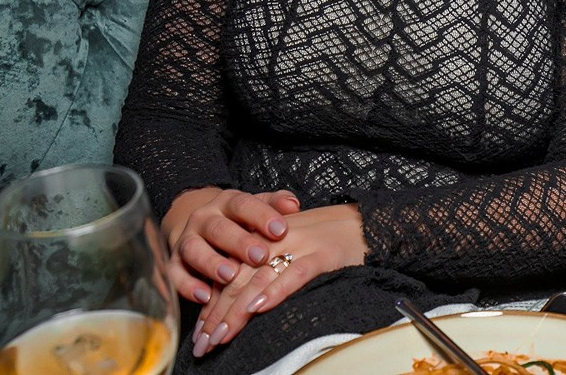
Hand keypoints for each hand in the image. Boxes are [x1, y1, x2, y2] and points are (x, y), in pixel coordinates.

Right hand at [160, 187, 300, 303]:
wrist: (200, 228)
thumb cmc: (239, 222)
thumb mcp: (257, 208)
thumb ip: (275, 205)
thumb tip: (294, 204)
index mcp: (227, 203)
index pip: (243, 204)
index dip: (262, 216)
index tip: (281, 230)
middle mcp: (204, 218)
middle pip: (218, 228)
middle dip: (239, 242)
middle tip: (260, 256)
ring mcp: (187, 240)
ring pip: (194, 249)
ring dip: (211, 263)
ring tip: (230, 276)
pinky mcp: (174, 263)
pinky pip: (175, 274)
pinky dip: (187, 286)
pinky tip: (205, 297)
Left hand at [190, 204, 366, 358]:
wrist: (365, 221)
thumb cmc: (327, 239)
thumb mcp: (289, 249)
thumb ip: (265, 269)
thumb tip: (239, 307)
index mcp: (263, 238)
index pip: (229, 273)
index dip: (211, 304)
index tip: (199, 333)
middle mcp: (274, 240)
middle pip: (237, 279)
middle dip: (217, 315)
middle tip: (203, 343)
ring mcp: (298, 246)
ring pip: (259, 280)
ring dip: (236, 311)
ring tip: (220, 335)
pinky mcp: (321, 254)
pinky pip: (294, 273)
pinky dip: (275, 291)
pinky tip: (259, 308)